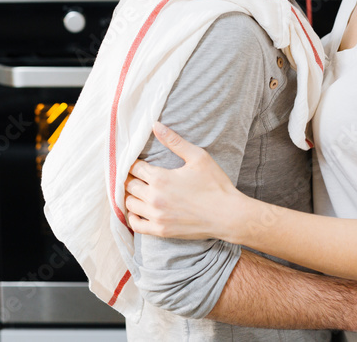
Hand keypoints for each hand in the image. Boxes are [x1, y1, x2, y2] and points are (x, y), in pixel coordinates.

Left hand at [125, 122, 244, 240]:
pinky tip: (139, 209)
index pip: (134, 168)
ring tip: (138, 190)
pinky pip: (136, 225)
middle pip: (129, 185)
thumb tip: (155, 125)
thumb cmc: (215, 185)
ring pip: (129, 204)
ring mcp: (156, 216)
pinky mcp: (161, 231)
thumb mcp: (198, 157)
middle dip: (130, 178)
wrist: (227, 215)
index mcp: (161, 178)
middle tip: (136, 174)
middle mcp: (154, 198)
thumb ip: (174, 141)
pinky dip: (133, 216)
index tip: (137, 162)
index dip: (133, 163)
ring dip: (130, 195)